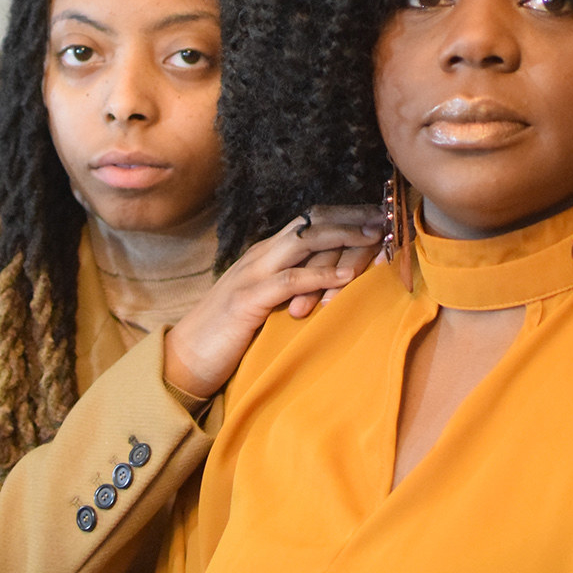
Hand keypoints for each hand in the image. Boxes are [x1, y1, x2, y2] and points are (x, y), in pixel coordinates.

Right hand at [166, 206, 382, 397]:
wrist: (188, 357)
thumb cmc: (231, 333)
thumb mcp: (267, 302)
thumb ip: (293, 287)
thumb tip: (333, 281)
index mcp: (265, 254)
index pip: (309, 221)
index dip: (344, 215)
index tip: (377, 215)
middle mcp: (260, 255)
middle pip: (310, 222)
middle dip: (350, 218)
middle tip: (384, 217)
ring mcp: (252, 274)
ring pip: (303, 241)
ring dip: (341, 237)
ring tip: (373, 238)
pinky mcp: (247, 300)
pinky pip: (290, 281)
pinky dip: (320, 276)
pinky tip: (345, 277)